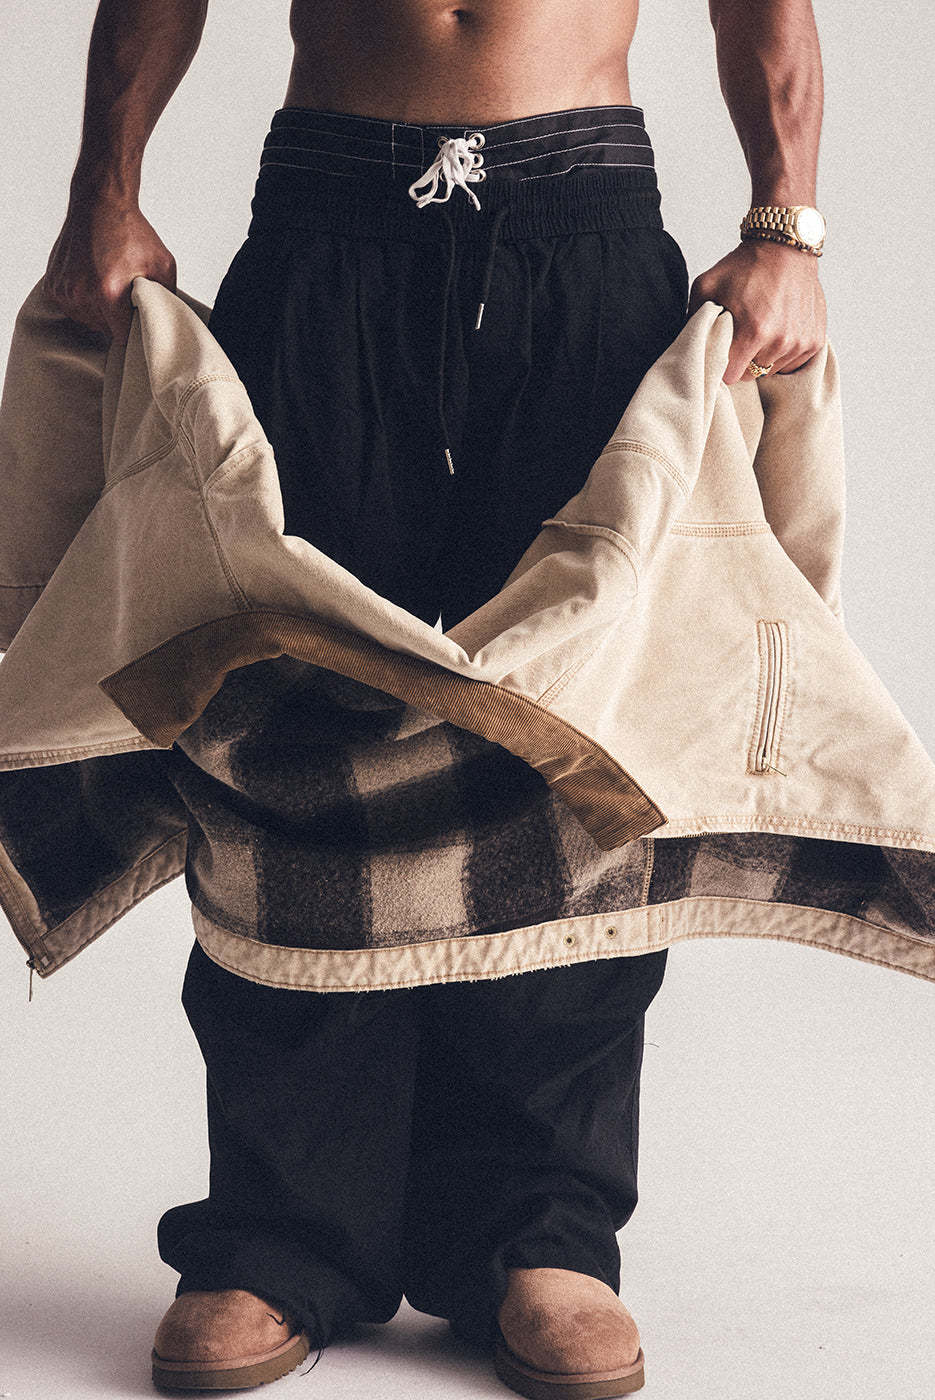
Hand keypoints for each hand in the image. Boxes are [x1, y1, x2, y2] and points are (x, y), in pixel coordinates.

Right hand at [43, 189, 176, 339]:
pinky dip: (83, 299)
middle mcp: (81, 295)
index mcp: (108, 294)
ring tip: (108, 284)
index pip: (122, 337)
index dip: (133, 331)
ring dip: (99, 310)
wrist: (99, 202)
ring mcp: (64, 291)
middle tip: (125, 295)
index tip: (139, 322)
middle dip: (117, 318)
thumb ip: (167, 298)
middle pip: (104, 329)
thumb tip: (168, 322)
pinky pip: (71, 307)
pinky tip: (93, 279)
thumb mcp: (163, 264)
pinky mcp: (53, 285)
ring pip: (87, 320)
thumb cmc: (131, 232)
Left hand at [686, 238, 826, 384]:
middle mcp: (779, 341)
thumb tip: (687, 344)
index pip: (730, 377)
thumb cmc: (745, 266)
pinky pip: (791, 363)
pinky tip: (777, 330)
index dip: (722, 366)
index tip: (721, 353)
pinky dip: (782, 353)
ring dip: (763, 357)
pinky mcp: (814, 340)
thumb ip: (694, 319)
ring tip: (760, 330)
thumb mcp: (706, 286)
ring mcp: (800, 342)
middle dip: (742, 362)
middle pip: (751, 375)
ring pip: (771, 369)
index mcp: (752, 332)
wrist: (785, 247)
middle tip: (740, 339)